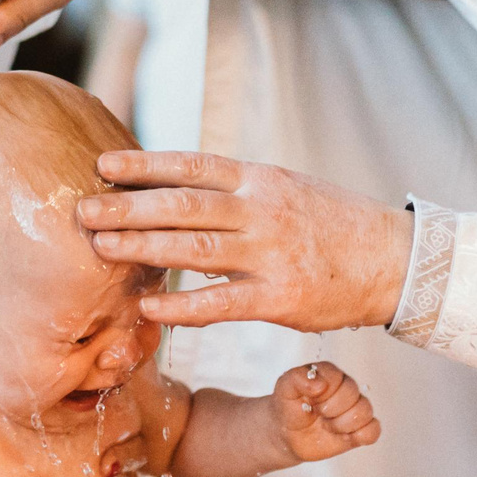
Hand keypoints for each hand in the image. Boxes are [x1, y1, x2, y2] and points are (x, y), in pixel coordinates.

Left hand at [76, 153, 413, 332]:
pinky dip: (182, 307)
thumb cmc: (333, 224)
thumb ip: (236, 191)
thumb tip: (178, 188)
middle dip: (128, 207)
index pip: (192, 166)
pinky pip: (221, 303)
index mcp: (260, 180)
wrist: (393, 259)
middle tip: (83, 209)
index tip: (104, 167)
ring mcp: (270, 254)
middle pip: (182, 204)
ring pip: (194, 248)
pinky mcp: (280, 297)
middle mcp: (261, 210)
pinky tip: (150, 310)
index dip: (144, 165)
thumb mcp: (286, 189)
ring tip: (101, 248)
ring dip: (143, 248)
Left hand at [271, 361, 380, 463]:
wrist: (286, 433)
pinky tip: (342, 437)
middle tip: (317, 414)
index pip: (337, 378)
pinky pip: (373, 430)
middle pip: (353, 394)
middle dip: (330, 409)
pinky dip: (360, 435)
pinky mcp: (358, 430)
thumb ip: (297, 378)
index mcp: (330, 374)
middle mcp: (346, 388)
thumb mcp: (284, 388)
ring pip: (365, 411)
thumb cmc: (287, 406)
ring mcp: (354, 409)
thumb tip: (320, 385)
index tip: (308, 400)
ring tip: (327, 426)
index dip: (322, 393)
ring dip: (342, 424)